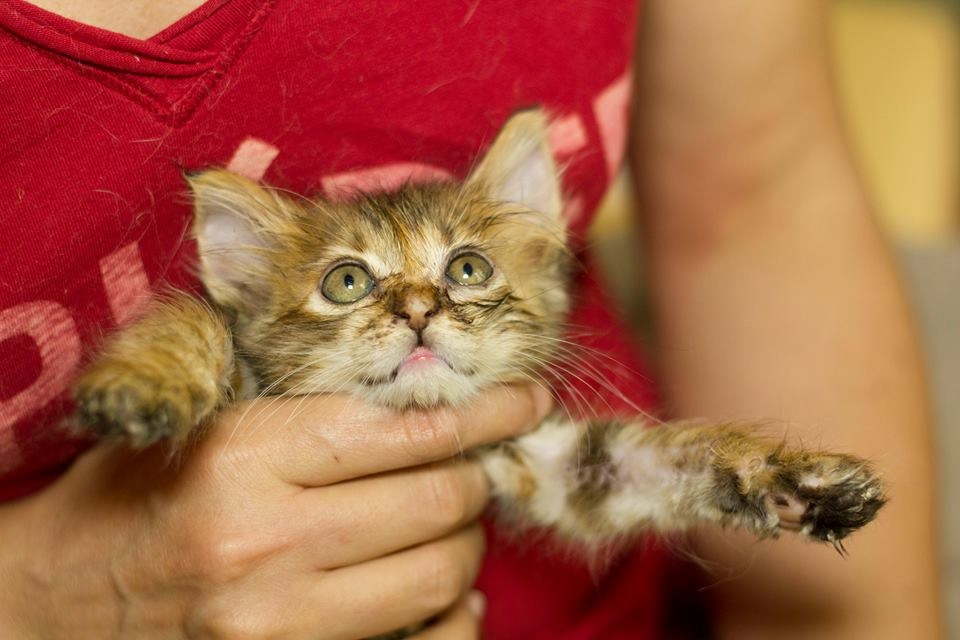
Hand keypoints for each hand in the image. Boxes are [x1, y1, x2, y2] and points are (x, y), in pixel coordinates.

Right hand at [0, 385, 549, 638]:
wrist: (57, 600)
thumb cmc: (139, 492)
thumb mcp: (206, 420)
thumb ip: (313, 404)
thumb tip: (434, 407)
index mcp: (246, 451)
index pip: (405, 430)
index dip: (481, 411)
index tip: (524, 400)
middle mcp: (265, 536)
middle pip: (439, 503)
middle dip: (473, 480)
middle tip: (466, 467)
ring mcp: (278, 617)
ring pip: (441, 573)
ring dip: (462, 542)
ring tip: (439, 523)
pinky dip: (450, 612)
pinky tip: (433, 590)